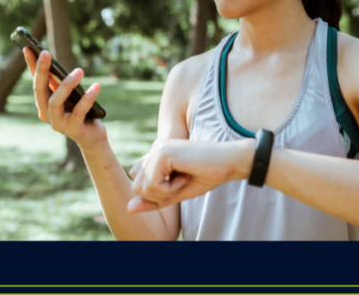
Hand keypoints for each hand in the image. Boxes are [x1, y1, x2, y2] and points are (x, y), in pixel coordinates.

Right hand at [23, 47, 105, 148]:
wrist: (91, 137)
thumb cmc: (79, 111)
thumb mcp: (69, 95)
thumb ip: (60, 82)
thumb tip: (52, 60)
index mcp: (42, 104)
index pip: (35, 81)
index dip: (31, 65)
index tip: (27, 47)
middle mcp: (46, 114)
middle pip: (40, 90)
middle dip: (41, 70)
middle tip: (45, 52)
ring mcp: (58, 123)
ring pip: (56, 102)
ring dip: (66, 84)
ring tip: (79, 70)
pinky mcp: (74, 129)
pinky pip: (79, 111)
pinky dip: (87, 98)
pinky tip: (96, 86)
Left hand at [126, 138, 254, 212]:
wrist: (229, 162)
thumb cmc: (207, 176)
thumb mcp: (176, 193)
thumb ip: (153, 200)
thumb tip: (128, 209)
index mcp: (156, 155)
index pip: (138, 184)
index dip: (158, 193)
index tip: (180, 183)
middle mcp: (154, 149)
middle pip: (136, 187)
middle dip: (159, 195)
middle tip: (182, 182)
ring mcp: (157, 149)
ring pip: (142, 188)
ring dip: (165, 192)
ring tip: (184, 179)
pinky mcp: (162, 153)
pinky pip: (153, 185)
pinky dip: (170, 189)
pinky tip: (185, 176)